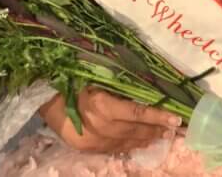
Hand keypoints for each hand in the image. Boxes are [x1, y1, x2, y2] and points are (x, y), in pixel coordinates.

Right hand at [39, 87, 181, 154]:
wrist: (44, 98)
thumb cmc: (72, 79)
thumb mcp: (96, 74)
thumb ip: (120, 80)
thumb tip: (148, 78)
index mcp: (102, 105)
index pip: (138, 113)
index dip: (158, 117)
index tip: (176, 119)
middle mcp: (100, 126)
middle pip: (135, 130)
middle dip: (156, 129)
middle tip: (172, 127)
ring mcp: (94, 141)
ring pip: (127, 141)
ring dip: (146, 138)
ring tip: (161, 134)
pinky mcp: (89, 148)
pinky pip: (115, 148)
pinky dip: (130, 144)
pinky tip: (140, 141)